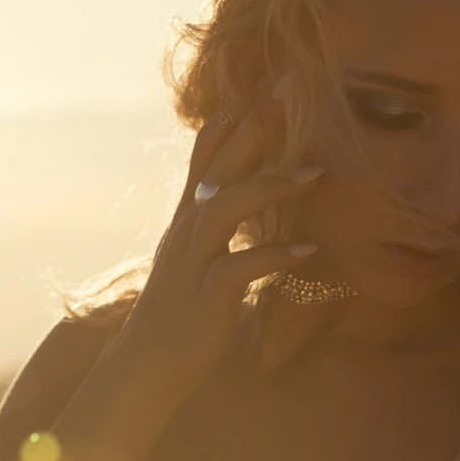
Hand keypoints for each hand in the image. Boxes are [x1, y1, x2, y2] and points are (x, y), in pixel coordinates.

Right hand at [97, 74, 322, 408]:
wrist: (144, 372)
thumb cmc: (179, 320)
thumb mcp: (194, 265)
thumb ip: (215, 235)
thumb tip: (244, 212)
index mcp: (185, 224)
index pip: (202, 160)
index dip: (228, 123)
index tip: (259, 88)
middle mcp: (185, 235)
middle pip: (217, 170)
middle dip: (252, 129)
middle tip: (288, 92)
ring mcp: (191, 265)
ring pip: (225, 210)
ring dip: (269, 186)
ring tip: (315, 171)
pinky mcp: (204, 300)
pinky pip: (238, 270)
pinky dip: (271, 257)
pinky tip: (306, 250)